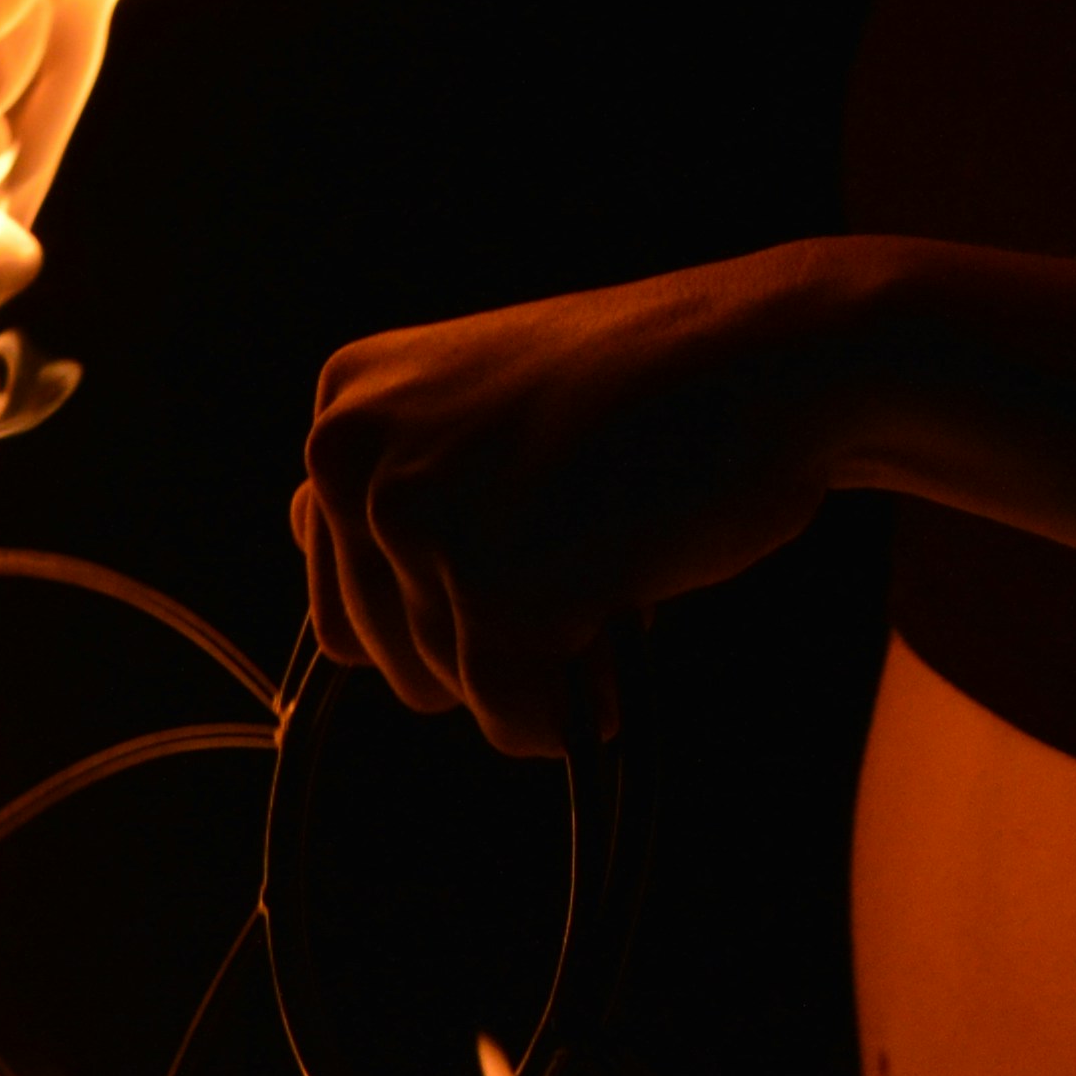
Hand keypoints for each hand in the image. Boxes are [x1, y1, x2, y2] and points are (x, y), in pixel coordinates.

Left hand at [294, 244, 882, 760]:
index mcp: (347, 398)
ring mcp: (413, 519)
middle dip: (492, 630)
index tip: (527, 527)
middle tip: (583, 531)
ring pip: (451, 690)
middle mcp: (350, 451)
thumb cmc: (653, 389)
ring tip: (612, 544)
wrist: (769, 355)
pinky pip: (514, 720)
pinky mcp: (489, 591)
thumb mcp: (482, 408)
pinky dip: (581, 701)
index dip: (444, 591)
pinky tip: (629, 603)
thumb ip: (392, 478)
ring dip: (546, 656)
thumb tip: (307, 549)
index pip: (336, 581)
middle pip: (386, 653)